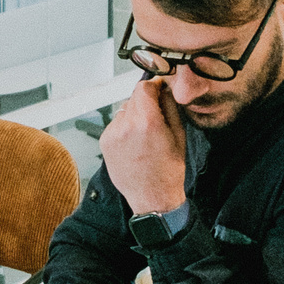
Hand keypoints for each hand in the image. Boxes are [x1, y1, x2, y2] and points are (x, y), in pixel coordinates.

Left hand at [99, 77, 187, 216]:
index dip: (153, 86)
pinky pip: (116, 125)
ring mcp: (112, 134)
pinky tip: (134, 144)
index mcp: (147, 122)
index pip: (144, 87)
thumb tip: (164, 89)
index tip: (158, 89)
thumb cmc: (168, 170)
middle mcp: (126, 125)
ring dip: (134, 116)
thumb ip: (170, 107)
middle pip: (133, 98)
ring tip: (144, 136)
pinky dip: (124, 128)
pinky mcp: (104, 142)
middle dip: (145, 102)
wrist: (152, 198)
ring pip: (124, 111)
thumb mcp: (178, 135)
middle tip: (156, 117)